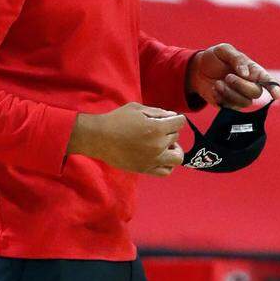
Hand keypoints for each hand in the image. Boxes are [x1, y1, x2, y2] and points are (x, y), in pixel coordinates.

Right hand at [67, 103, 185, 173]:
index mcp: (157, 128)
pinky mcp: (146, 169)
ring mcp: (153, 159)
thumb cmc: (117, 120)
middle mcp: (158, 145)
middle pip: (176, 137)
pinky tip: (161, 157)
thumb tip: (173, 117)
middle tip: (159, 130)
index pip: (180, 123)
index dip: (176, 119)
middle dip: (170, 131)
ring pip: (177, 157)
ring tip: (165, 146)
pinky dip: (168, 164)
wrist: (99, 138)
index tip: (170, 119)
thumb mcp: (138, 109)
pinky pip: (166, 171)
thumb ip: (158, 112)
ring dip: (174, 149)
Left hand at [187, 43, 279, 110]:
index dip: (274, 88)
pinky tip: (214, 88)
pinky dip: (221, 98)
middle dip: (241, 85)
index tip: (276, 96)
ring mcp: (240, 96)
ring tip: (218, 83)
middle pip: (256, 92)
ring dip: (230, 92)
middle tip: (228, 77)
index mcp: (253, 70)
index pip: (268, 81)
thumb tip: (246, 73)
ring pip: (244, 102)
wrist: (198, 70)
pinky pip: (230, 107)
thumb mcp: (224, 50)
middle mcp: (250, 84)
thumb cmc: (214, 58)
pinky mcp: (229, 105)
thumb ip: (237, 59)